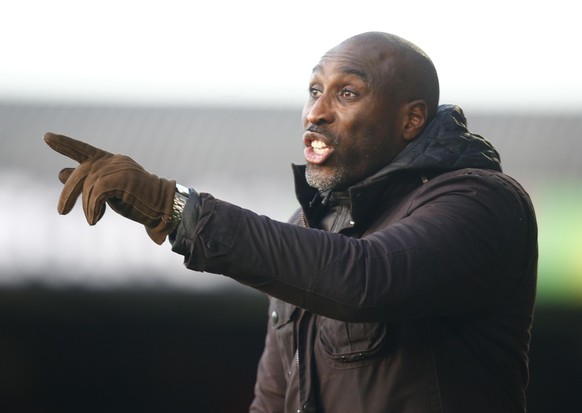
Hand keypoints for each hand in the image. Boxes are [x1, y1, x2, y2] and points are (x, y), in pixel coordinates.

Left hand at [44, 132, 176, 243]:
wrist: (164, 207)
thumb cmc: (138, 201)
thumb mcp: (108, 191)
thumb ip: (87, 182)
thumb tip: (60, 172)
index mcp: (111, 161)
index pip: (83, 149)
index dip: (65, 144)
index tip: (47, 137)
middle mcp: (114, 161)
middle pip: (82, 172)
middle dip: (68, 192)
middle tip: (61, 211)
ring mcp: (119, 168)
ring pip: (89, 185)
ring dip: (87, 206)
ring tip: (93, 220)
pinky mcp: (123, 178)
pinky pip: (97, 192)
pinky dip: (93, 208)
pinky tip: (96, 219)